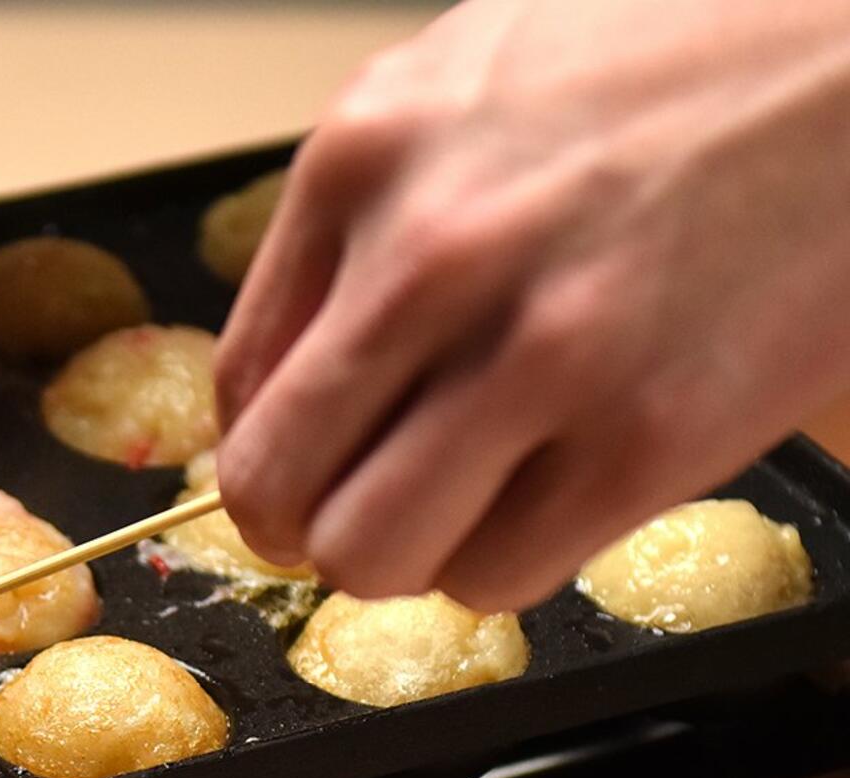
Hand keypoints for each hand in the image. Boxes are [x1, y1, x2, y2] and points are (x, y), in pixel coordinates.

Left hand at [214, 0, 849, 609]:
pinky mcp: (649, 437)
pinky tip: (556, 492)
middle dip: (309, 525)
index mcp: (363, 159)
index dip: (270, 450)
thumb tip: (294, 375)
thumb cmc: (681, 56)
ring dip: (406, 556)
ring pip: (373, 557)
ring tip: (469, 502)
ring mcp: (541, 354)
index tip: (309, 466)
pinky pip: (497, 578)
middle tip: (364, 514)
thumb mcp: (470, 84)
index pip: (239, 383)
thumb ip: (364, 217)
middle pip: (277, 489)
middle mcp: (430, 260)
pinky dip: (507, 562)